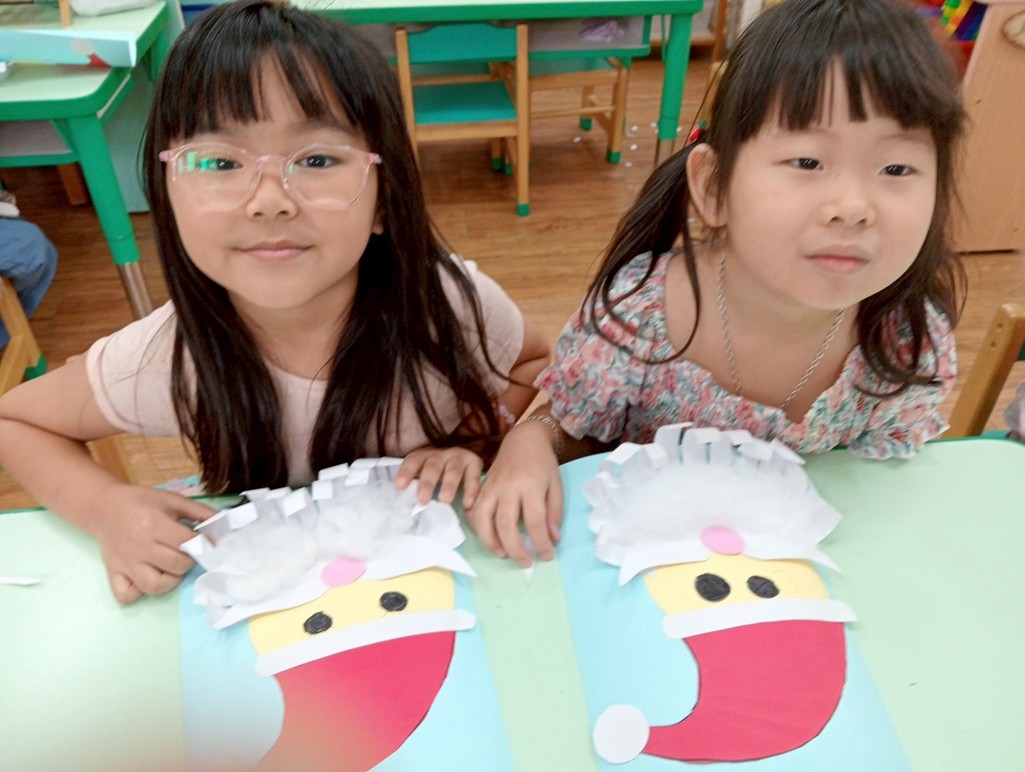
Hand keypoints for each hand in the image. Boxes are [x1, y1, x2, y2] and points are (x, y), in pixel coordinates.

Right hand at [90, 484, 216, 602]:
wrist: (105, 507)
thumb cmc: (143, 503)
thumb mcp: (173, 500)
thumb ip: (200, 512)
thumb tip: (223, 528)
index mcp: (153, 524)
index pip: (187, 543)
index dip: (203, 544)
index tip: (206, 543)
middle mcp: (138, 546)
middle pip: (175, 566)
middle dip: (188, 561)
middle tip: (185, 553)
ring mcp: (124, 563)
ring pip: (153, 586)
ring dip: (169, 581)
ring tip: (169, 568)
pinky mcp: (112, 573)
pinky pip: (126, 596)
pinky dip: (139, 592)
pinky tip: (147, 577)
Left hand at [394, 445, 484, 505]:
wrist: (464, 464)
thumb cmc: (439, 476)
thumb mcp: (426, 477)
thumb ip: (417, 488)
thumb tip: (405, 509)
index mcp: (424, 456)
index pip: (413, 461)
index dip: (406, 472)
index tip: (400, 486)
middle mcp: (441, 454)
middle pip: (433, 466)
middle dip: (427, 483)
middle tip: (423, 500)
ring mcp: (459, 457)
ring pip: (453, 469)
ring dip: (449, 484)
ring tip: (445, 500)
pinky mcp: (474, 463)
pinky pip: (473, 476)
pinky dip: (471, 490)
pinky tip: (467, 504)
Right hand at [468, 422, 562, 566]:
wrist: (523, 439)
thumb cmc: (543, 462)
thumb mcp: (556, 484)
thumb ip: (554, 512)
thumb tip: (553, 539)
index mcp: (531, 486)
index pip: (534, 521)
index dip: (541, 543)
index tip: (546, 556)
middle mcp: (508, 487)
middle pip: (506, 525)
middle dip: (515, 549)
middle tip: (525, 562)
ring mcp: (492, 487)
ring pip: (483, 519)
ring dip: (491, 541)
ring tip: (503, 554)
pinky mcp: (482, 487)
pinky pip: (474, 511)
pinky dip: (477, 527)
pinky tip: (489, 537)